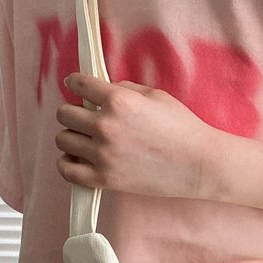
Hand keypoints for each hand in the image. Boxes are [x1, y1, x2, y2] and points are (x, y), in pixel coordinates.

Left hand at [55, 72, 217, 198]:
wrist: (200, 165)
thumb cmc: (183, 128)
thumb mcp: (156, 96)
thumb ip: (125, 89)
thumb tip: (102, 92)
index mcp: (119, 100)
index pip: (78, 84)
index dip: (74, 83)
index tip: (74, 87)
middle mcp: (106, 126)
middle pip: (64, 114)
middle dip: (74, 112)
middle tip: (85, 118)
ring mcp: (103, 154)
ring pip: (62, 140)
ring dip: (71, 137)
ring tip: (85, 140)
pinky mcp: (105, 179)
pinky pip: (67, 170)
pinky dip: (67, 164)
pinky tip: (79, 159)